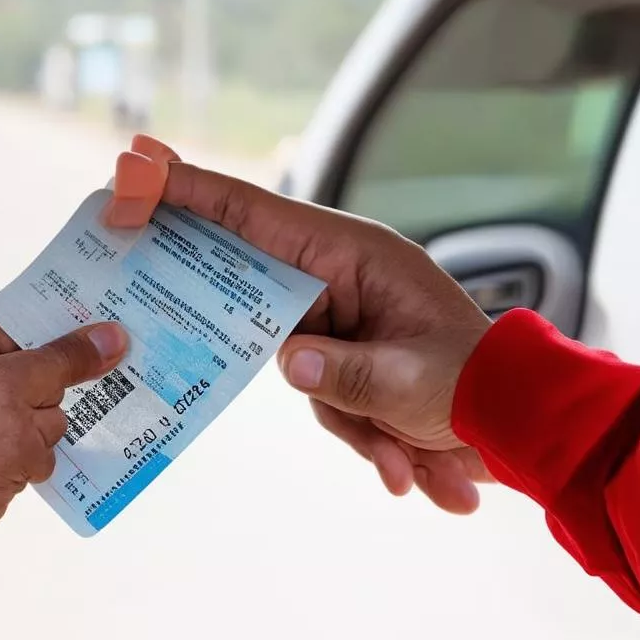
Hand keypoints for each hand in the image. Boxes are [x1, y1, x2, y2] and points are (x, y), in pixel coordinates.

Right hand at [0, 313, 126, 533]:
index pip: (65, 365)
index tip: (116, 342)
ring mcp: (10, 472)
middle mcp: (21, 432)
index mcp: (10, 385)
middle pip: (54, 414)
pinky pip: (12, 483)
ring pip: (37, 453)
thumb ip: (0, 333)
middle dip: (33, 406)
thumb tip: (42, 326)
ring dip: (20, 443)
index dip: (89, 352)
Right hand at [105, 135, 493, 512]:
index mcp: (353, 255)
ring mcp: (331, 319)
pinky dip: (355, 432)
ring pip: (282, 358)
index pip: (252, 214)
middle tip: (216, 330)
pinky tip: (407, 466)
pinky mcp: (334, 356)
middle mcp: (334, 278)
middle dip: (249, 332)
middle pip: (249, 286)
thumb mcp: (414, 379)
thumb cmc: (478, 384)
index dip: (186, 192)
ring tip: (398, 454)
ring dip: (345, 417)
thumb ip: (346, 369)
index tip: (127, 172)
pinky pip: (312, 388)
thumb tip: (284, 359)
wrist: (512, 420)